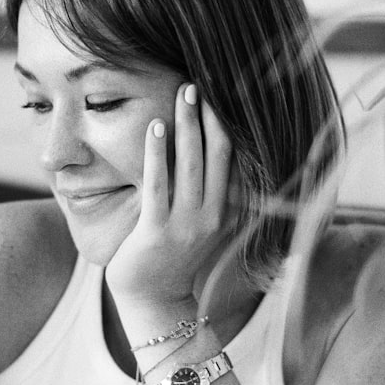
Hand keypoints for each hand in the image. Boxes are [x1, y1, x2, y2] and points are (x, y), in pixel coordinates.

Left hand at [105, 83, 234, 319]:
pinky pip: (158, 184)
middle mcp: (211, 215)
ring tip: (182, 93)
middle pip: (215, 154)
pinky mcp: (158, 231)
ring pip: (190, 164)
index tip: (218, 93)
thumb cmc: (170, 260)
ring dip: (186, 125)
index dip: (224, 124)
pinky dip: (157, 153)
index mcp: (223, 211)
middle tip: (198, 81)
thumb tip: (205, 156)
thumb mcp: (198, 226)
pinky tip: (155, 127)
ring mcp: (186, 223)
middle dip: (207, 116)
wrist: (154, 302)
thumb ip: (205, 195)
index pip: (230, 158)